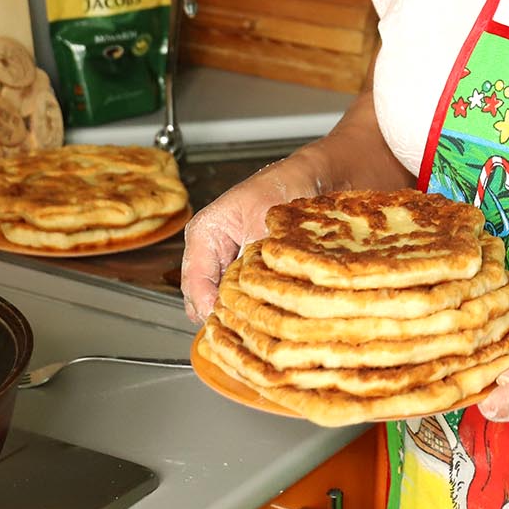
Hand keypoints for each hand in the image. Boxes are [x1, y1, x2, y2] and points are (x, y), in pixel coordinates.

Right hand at [179, 146, 329, 322]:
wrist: (313, 176)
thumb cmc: (286, 187)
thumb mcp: (265, 223)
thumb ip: (250, 260)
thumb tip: (243, 298)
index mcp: (205, 233)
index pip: (196, 283)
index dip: (211, 310)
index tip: (231, 326)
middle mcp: (210, 249)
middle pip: (203, 297)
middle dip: (222, 316)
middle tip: (245, 332)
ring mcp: (226, 260)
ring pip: (221, 299)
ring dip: (237, 313)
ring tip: (257, 326)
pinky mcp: (244, 269)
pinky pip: (240, 295)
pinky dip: (250, 306)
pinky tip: (266, 314)